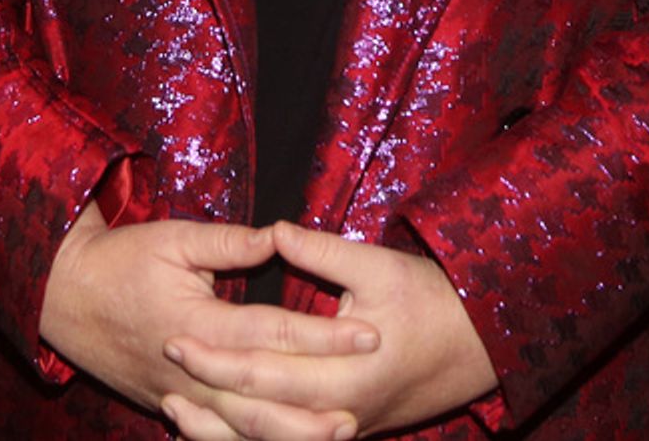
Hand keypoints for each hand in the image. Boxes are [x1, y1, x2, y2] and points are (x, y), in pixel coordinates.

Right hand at [39, 202, 377, 437]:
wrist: (65, 297)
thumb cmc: (122, 261)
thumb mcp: (174, 238)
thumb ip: (228, 243)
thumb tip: (278, 236)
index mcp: (198, 322)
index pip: (274, 332)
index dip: (324, 335)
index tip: (368, 332)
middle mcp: (190, 369)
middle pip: (261, 397)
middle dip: (313, 404)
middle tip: (363, 405)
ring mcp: (177, 395)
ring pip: (238, 427)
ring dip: (287, 433)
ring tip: (337, 432)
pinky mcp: (168, 404)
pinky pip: (214, 433)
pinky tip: (282, 440)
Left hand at [161, 220, 496, 438]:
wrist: (481, 342)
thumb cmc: (432, 298)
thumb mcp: (380, 266)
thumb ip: (324, 252)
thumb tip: (273, 229)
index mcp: (346, 373)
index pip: (262, 371)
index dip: (215, 353)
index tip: (174, 332)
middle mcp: (340, 414)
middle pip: (255, 415)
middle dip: (206, 388)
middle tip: (167, 359)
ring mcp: (344, 431)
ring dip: (218, 429)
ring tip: (175, 405)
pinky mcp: (347, 433)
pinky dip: (248, 438)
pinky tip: (220, 422)